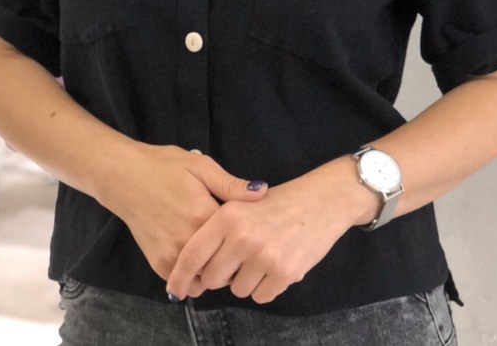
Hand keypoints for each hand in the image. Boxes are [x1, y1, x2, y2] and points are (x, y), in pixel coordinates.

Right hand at [101, 143, 267, 287]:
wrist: (124, 176)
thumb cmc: (164, 166)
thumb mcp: (201, 166)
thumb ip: (231, 185)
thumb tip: (262, 193)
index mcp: (204, 214)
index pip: (239, 242)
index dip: (248, 239)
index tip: (252, 234)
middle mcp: (188, 240)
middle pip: (224, 264)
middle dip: (233, 259)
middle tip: (235, 245)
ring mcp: (171, 255)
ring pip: (205, 278)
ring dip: (213, 270)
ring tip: (217, 252)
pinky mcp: (157, 263)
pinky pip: (184, 282)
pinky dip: (194, 276)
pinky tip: (199, 258)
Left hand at [165, 166, 358, 304]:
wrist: (322, 200)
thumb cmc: (279, 201)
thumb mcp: (242, 202)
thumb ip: (216, 228)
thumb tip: (193, 264)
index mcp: (228, 216)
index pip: (192, 254)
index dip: (179, 276)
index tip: (174, 289)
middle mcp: (243, 238)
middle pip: (212, 278)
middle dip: (220, 274)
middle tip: (235, 259)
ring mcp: (264, 257)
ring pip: (237, 290)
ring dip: (245, 280)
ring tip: (259, 257)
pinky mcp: (284, 274)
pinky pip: (261, 296)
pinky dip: (265, 286)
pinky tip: (274, 264)